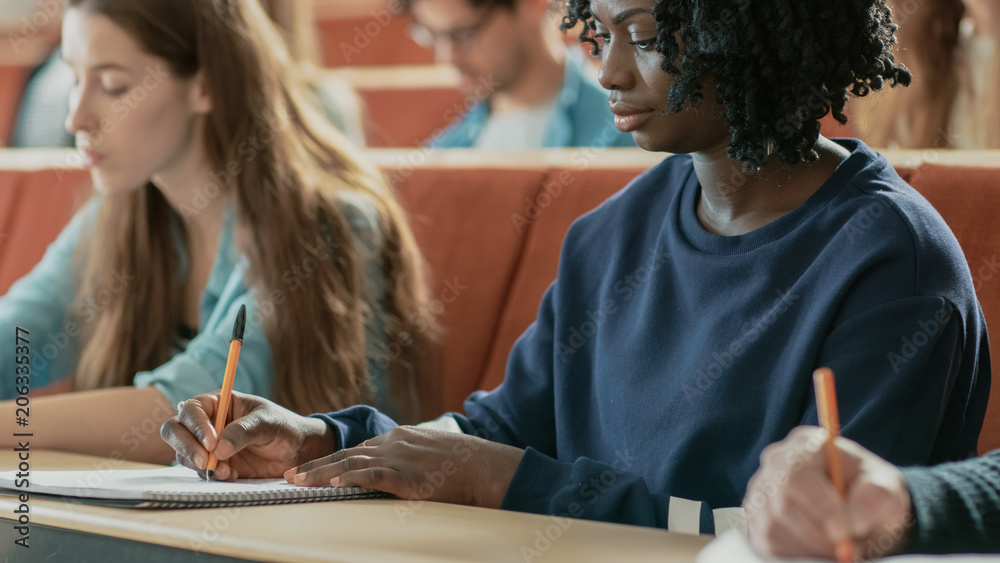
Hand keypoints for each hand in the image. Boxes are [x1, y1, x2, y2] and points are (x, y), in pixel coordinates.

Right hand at [160, 391, 335, 479]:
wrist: (297, 453)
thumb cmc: (284, 428)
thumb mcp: (267, 423)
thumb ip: (243, 431)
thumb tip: (217, 449)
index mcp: (218, 402)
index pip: (191, 410)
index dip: (196, 426)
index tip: (212, 443)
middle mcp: (207, 423)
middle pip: (175, 430)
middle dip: (185, 445)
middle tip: (204, 461)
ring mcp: (207, 446)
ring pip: (183, 453)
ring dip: (199, 464)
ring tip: (226, 471)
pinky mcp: (212, 465)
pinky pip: (198, 471)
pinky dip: (210, 475)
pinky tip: (231, 475)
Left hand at [283, 426, 524, 508]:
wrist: (486, 466)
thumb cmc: (466, 466)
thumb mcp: (434, 456)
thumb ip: (414, 461)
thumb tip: (405, 474)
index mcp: (400, 437)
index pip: (360, 448)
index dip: (334, 460)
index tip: (314, 469)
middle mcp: (394, 442)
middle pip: (347, 453)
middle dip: (316, 465)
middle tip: (290, 475)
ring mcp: (398, 457)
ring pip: (350, 463)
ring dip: (320, 473)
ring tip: (296, 482)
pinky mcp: (404, 475)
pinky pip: (368, 476)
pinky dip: (346, 479)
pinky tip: (329, 484)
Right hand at [744, 426, 912, 560]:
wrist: (859, 512)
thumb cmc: (871, 494)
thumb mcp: (887, 489)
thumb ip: (877, 496)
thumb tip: (854, 518)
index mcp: (805, 445)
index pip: (798, 473)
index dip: (820, 506)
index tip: (846, 533)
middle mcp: (775, 462)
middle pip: (782, 503)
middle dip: (818, 534)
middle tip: (847, 551)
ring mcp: (761, 491)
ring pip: (773, 527)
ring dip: (809, 547)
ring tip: (837, 549)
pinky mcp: (754, 518)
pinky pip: (767, 543)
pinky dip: (796, 554)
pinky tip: (817, 550)